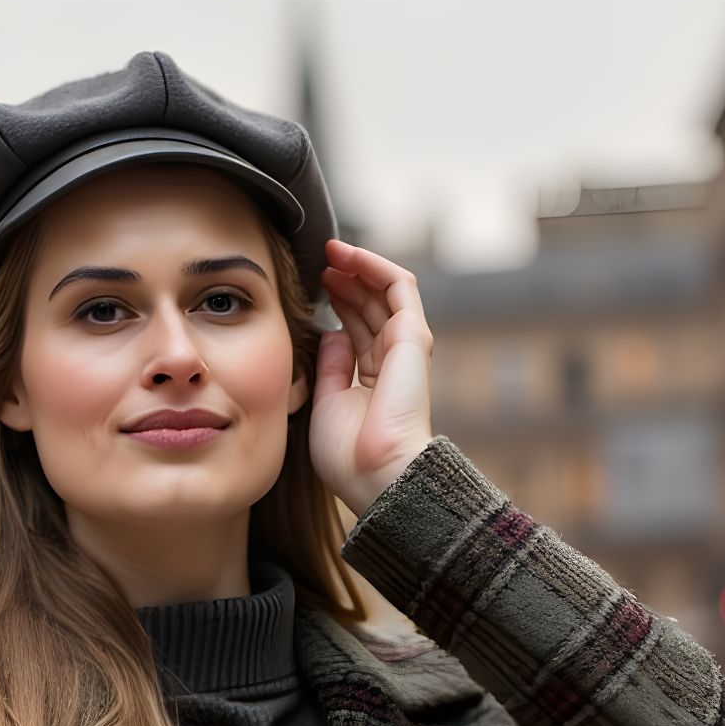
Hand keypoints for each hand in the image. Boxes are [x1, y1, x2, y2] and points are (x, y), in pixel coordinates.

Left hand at [311, 241, 434, 517]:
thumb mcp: (328, 402)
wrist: (377, 475)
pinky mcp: (412, 337)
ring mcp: (404, 348)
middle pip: (371, 307)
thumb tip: (331, 333)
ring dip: (359, 266)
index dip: (337, 303)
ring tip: (330, 250)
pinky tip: (349, 256)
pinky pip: (399, 288)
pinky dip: (375, 266)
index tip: (312, 285)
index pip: (358, 329)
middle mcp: (392, 362)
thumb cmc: (349, 455)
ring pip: (385, 292)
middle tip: (319, 260)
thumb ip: (331, 366)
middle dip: (345, 280)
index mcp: (373, 381)